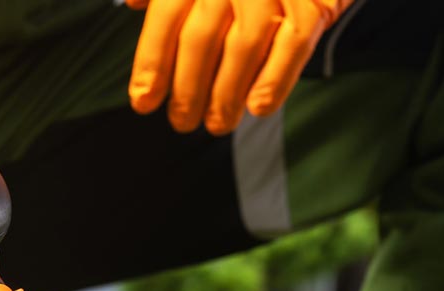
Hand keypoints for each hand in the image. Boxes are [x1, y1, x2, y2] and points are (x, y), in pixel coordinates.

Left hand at [126, 0, 353, 135]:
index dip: (152, 63)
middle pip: (200, 38)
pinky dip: (275, 80)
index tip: (143, 101)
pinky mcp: (312, 6)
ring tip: (217, 124)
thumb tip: (131, 4)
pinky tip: (258, 108)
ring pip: (242, 47)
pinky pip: (292, 46)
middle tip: (181, 122)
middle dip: (187, 88)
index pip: (167, 18)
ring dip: (225, 94)